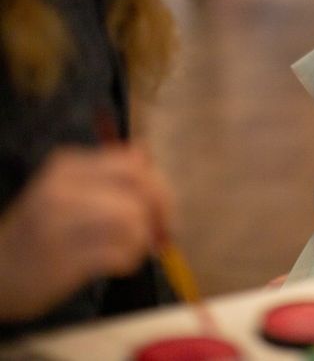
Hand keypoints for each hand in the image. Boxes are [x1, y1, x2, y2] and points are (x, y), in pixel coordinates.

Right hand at [0, 145, 173, 321]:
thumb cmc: (41, 230)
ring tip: (130, 251)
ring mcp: (61, 225)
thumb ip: (107, 174)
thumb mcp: (67, 190)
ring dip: (142, 240)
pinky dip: (130, 261)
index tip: (163, 208)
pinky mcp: (64, 261)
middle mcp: (62, 190)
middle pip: (139, 190)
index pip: (134, 164)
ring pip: (134, 222)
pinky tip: (117, 265)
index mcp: (67, 166)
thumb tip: (146, 157)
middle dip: (160, 212)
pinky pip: (121, 254)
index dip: (159, 186)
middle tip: (160, 233)